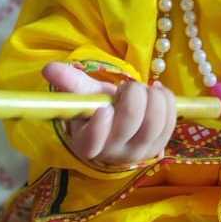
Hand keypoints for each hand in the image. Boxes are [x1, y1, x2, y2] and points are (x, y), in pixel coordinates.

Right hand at [42, 63, 176, 165]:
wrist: (120, 123)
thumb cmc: (100, 107)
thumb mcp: (85, 95)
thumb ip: (70, 82)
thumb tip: (49, 68)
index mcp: (87, 143)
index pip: (92, 143)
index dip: (99, 128)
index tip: (105, 108)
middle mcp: (114, 153)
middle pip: (131, 122)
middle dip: (134, 95)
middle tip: (129, 87)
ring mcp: (139, 153)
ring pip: (155, 122)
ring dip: (153, 97)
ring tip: (145, 90)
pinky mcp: (159, 147)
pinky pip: (171, 122)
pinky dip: (167, 100)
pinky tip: (157, 93)